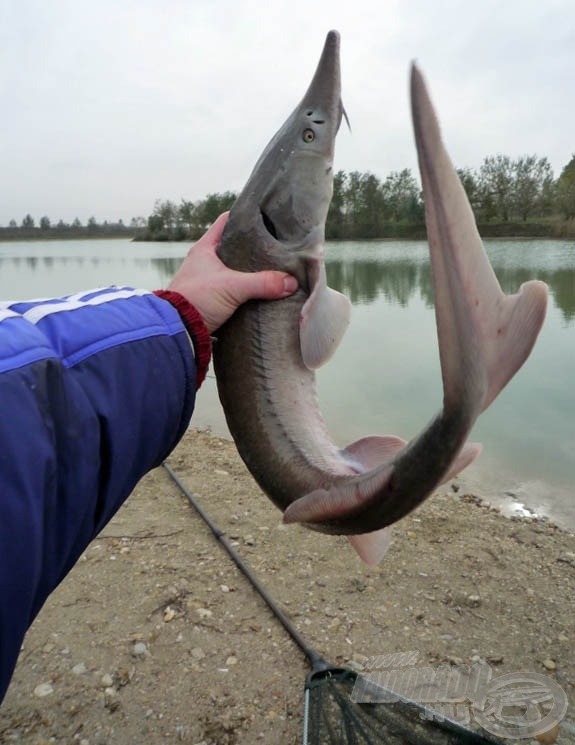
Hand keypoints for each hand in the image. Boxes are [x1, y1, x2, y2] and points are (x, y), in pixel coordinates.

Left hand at [167, 213, 297, 333]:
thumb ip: (262, 283)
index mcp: (205, 248)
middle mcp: (204, 261)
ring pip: (233, 268)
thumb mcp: (233, 287)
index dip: (245, 216)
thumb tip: (290, 282)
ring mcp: (206, 280)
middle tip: (275, 246)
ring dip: (249, 270)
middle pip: (233, 246)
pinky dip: (244, 289)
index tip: (265, 217)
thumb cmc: (197, 299)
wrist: (177, 330)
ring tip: (272, 269)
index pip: (226, 221)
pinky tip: (259, 292)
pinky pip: (231, 288)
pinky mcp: (209, 299)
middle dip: (253, 246)